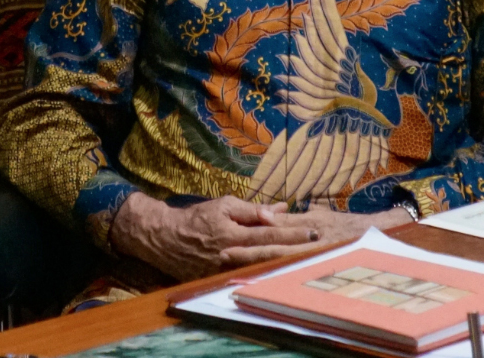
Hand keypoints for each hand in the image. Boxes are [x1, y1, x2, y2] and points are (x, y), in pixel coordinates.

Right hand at [109, 193, 317, 280]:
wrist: (165, 239)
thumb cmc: (196, 218)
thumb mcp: (222, 205)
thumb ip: (251, 210)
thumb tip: (277, 211)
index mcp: (234, 235)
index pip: (270, 234)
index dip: (292, 234)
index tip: (313, 233)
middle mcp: (233, 256)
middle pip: (271, 255)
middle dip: (296, 251)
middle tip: (318, 247)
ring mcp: (228, 271)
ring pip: (263, 267)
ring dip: (286, 262)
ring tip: (307, 257)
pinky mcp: (222, 280)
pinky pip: (249, 274)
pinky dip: (267, 270)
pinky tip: (282, 267)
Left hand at [218, 205, 417, 267]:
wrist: (378, 235)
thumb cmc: (345, 224)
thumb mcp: (319, 216)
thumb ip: (295, 219)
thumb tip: (269, 217)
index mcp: (307, 230)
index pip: (273, 235)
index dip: (249, 240)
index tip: (227, 243)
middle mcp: (309, 246)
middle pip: (272, 252)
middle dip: (246, 255)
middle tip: (222, 256)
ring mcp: (314, 259)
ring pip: (279, 264)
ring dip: (255, 266)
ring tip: (232, 268)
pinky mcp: (318, 267)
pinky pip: (292, 272)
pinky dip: (274, 275)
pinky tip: (258, 279)